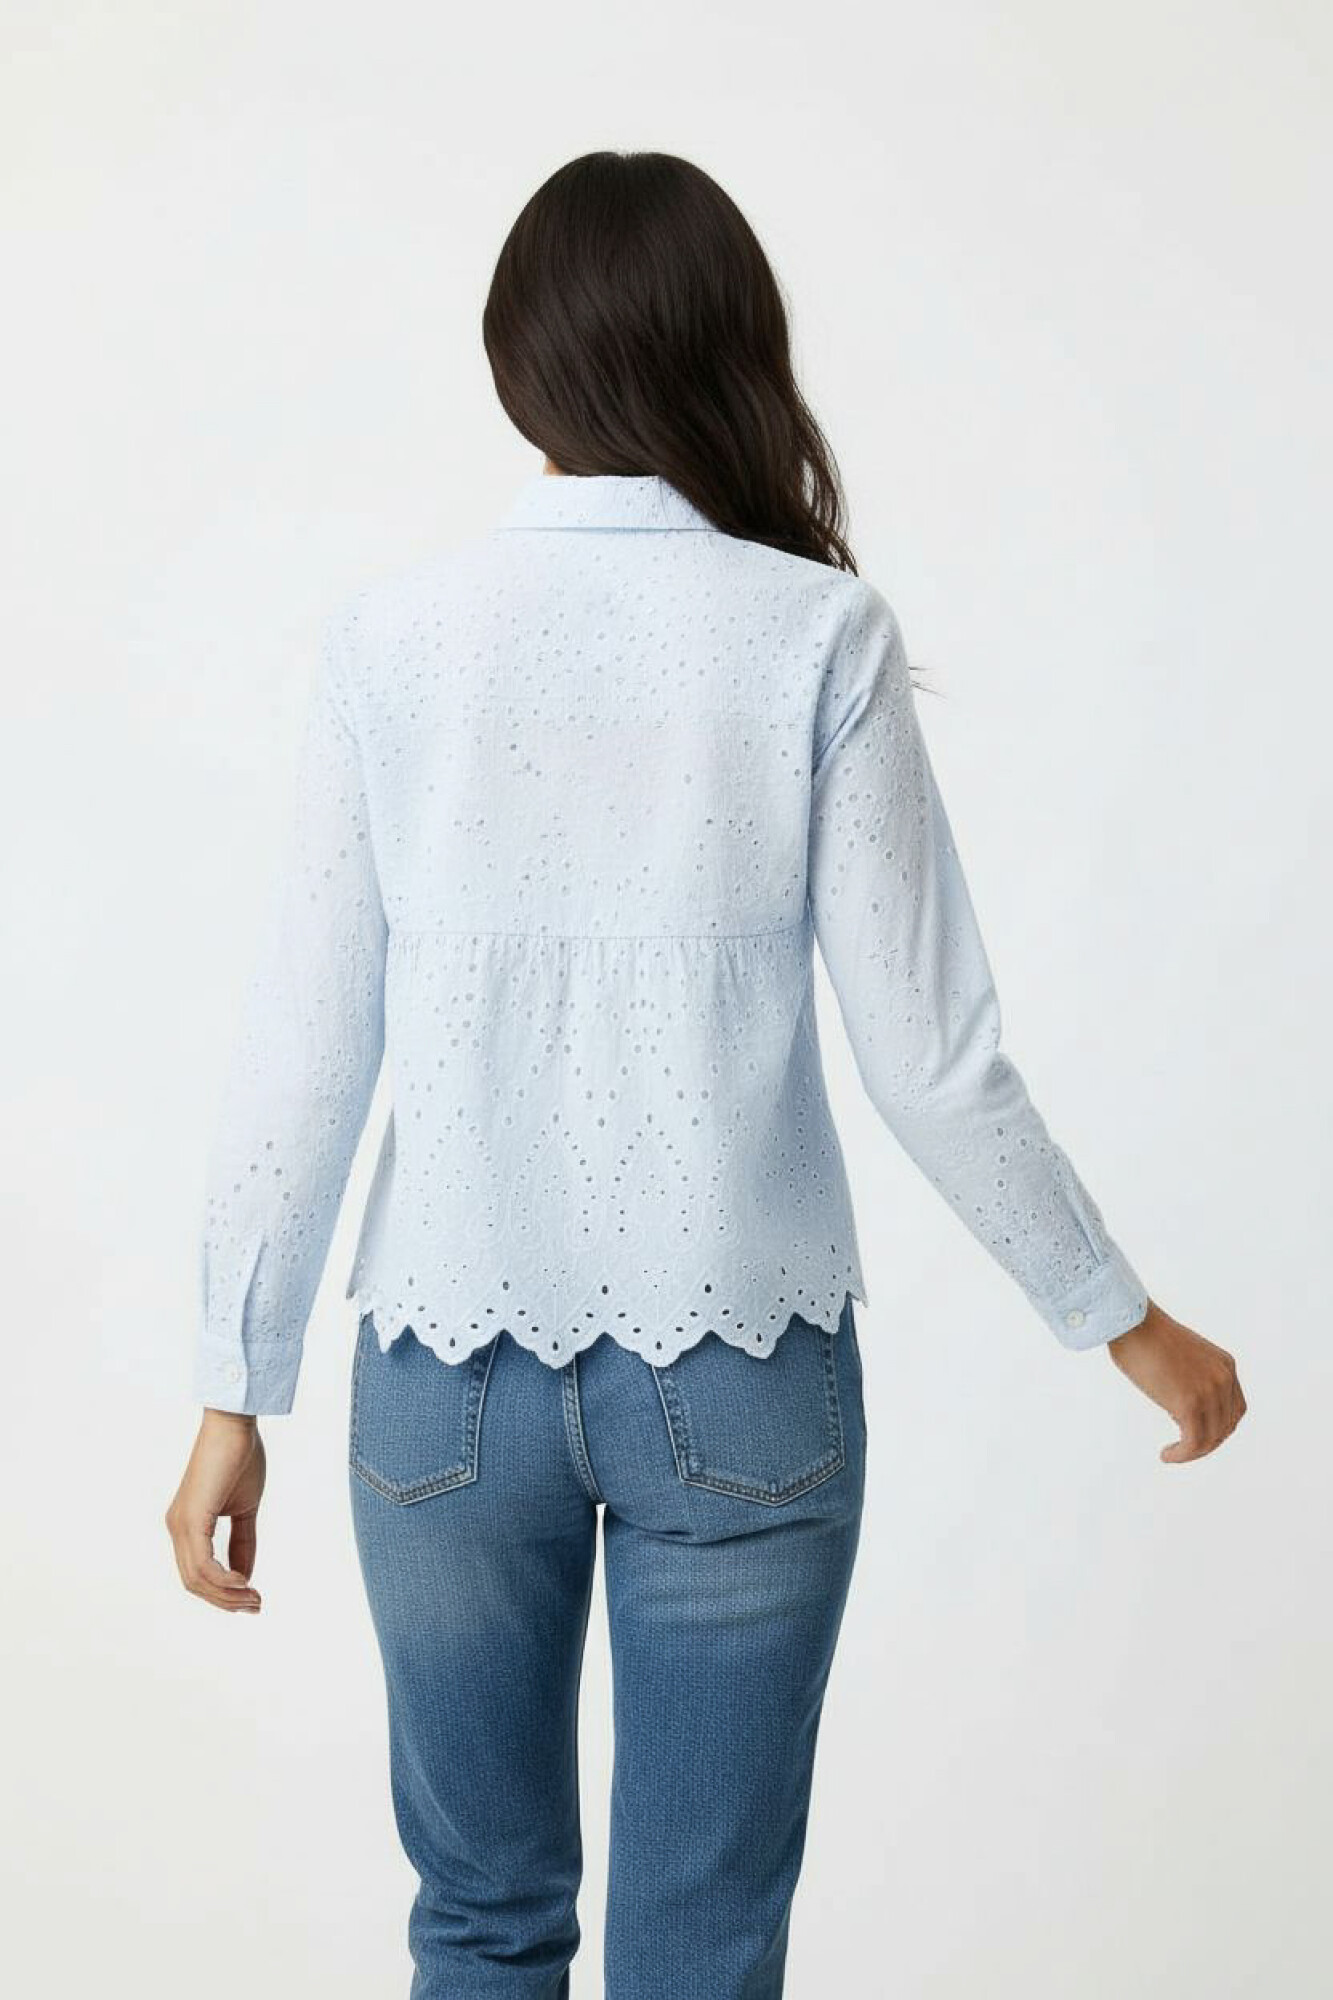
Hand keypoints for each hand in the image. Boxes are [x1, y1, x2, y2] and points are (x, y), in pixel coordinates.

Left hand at [165, 1411, 266, 1611]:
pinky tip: (243, 1581)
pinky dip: (223, 1579)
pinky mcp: (191, 1519)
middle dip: (225, 1601)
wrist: (234, 1426)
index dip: (222, 1593)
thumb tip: (246, 1575)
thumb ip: (243, 1541)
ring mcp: (180, 1525)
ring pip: (196, 1580)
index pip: (197, 1574)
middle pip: (194, 1584)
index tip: (251, 1600)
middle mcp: (176, 1528)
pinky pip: (203, 1564)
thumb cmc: (239, 1459)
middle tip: (255, 1606)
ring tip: (254, 1598)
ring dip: (227, 1594)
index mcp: (186, 1526)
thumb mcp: (244, 1509)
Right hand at [1107, 1300, 1245, 1463]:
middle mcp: (1223, 1379)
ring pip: (1210, 1439)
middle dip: (1205, 1442)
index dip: (1218, 1428)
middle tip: (1182, 1447)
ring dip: (1191, 1452)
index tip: (1195, 1434)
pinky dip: (1182, 1455)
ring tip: (1172, 1453)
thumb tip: (1180, 1404)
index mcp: (1225, 1366)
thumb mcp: (1182, 1357)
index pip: (1234, 1410)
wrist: (1132, 1322)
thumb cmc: (1144, 1335)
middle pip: (1225, 1427)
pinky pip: (1193, 1442)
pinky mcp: (1189, 1403)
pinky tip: (1166, 1455)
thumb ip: (1191, 1378)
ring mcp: (1209, 1391)